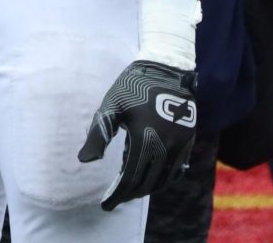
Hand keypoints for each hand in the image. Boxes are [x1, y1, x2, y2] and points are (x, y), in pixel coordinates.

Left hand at [78, 60, 196, 210]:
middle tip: (115, 199)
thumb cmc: (133, 85)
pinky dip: (161, 180)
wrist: (166, 68)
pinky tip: (149, 179)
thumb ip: (98, 134)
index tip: (105, 205)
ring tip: (129, 192)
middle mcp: (165, 146)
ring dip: (145, 190)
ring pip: (162, 180)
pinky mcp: (187, 142)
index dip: (117, 195)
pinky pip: (175, 171)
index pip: (130, 178)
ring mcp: (179, 146)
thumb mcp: (111, 105)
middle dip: (129, 194)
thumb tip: (84, 161)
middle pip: (146, 183)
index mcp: (144, 138)